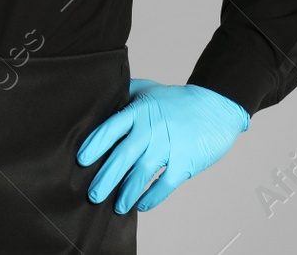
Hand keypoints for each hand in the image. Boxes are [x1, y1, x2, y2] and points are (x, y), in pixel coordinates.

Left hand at [77, 78, 249, 213]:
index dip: (94, 145)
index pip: (110, 129)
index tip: (81, 160)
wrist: (215, 105)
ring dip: (127, 192)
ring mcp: (168, 146)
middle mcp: (150, 129)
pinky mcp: (184, 161)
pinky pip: (164, 184)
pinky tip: (142, 205)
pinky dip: (152, 197)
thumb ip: (125, 95)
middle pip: (122, 156)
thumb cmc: (177, 99)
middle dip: (105, 178)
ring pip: (141, 173)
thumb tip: (100, 100)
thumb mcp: (148, 89)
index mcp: (138, 111)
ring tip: (117, 207)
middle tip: (93, 195)